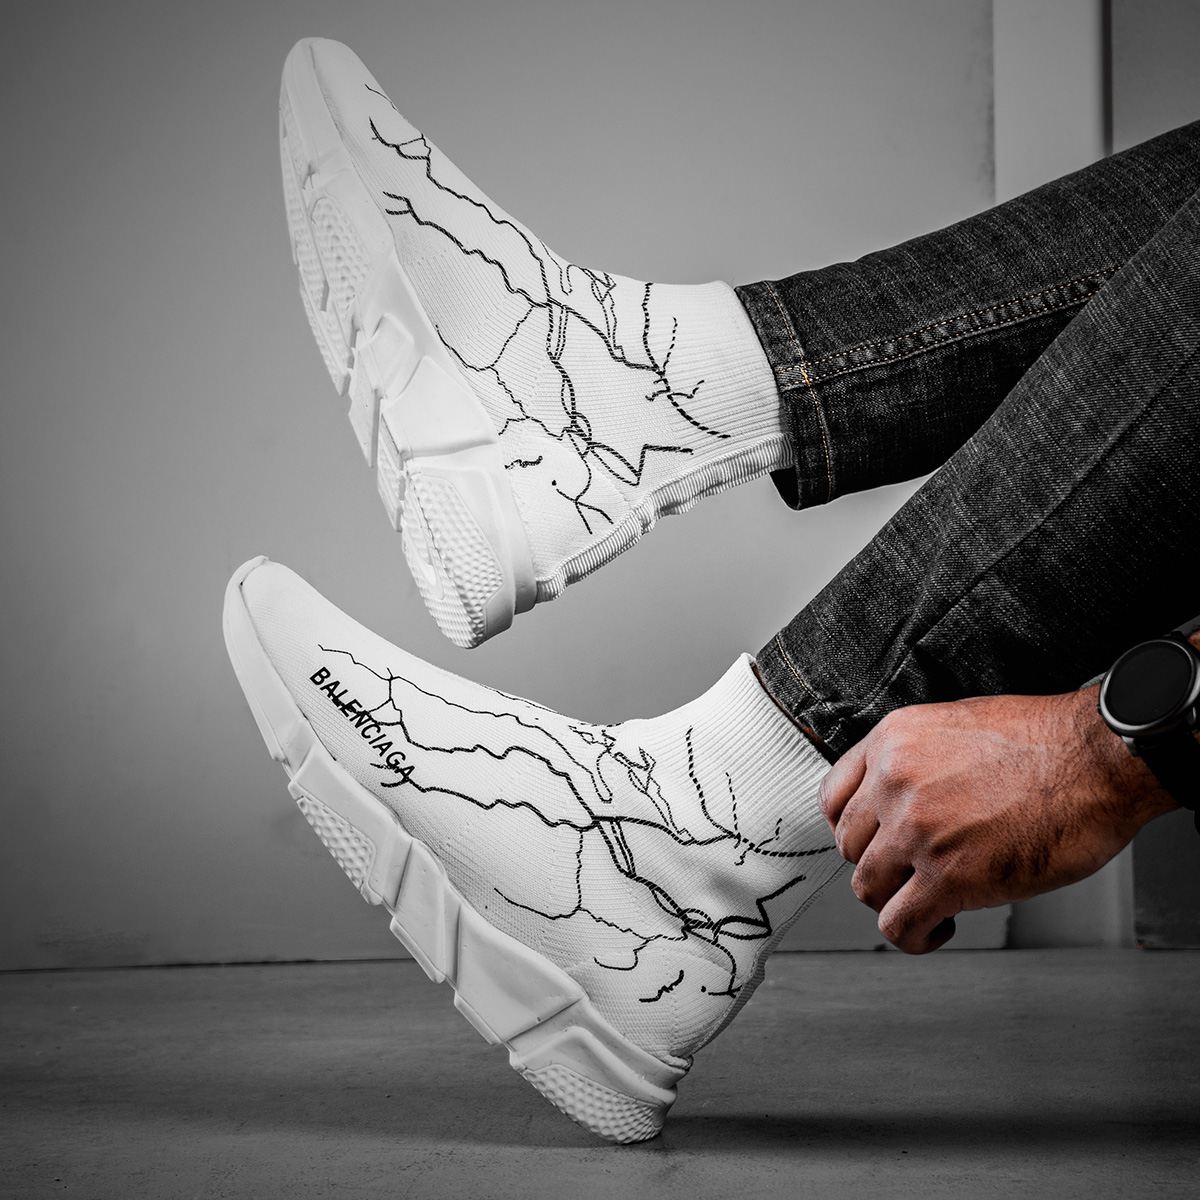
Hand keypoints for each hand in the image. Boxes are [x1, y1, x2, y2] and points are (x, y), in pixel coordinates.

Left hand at [817, 688, 1178, 953]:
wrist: (1096, 760)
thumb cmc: (1046, 742)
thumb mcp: (956, 725)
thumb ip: (918, 759)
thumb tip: (904, 796)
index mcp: (893, 741)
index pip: (832, 798)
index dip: (852, 829)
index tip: (871, 843)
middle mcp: (893, 784)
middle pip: (849, 846)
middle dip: (879, 864)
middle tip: (912, 872)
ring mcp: (917, 832)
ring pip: (867, 888)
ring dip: (896, 900)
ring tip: (930, 900)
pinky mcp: (949, 878)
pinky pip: (899, 925)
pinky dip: (915, 936)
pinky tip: (942, 927)